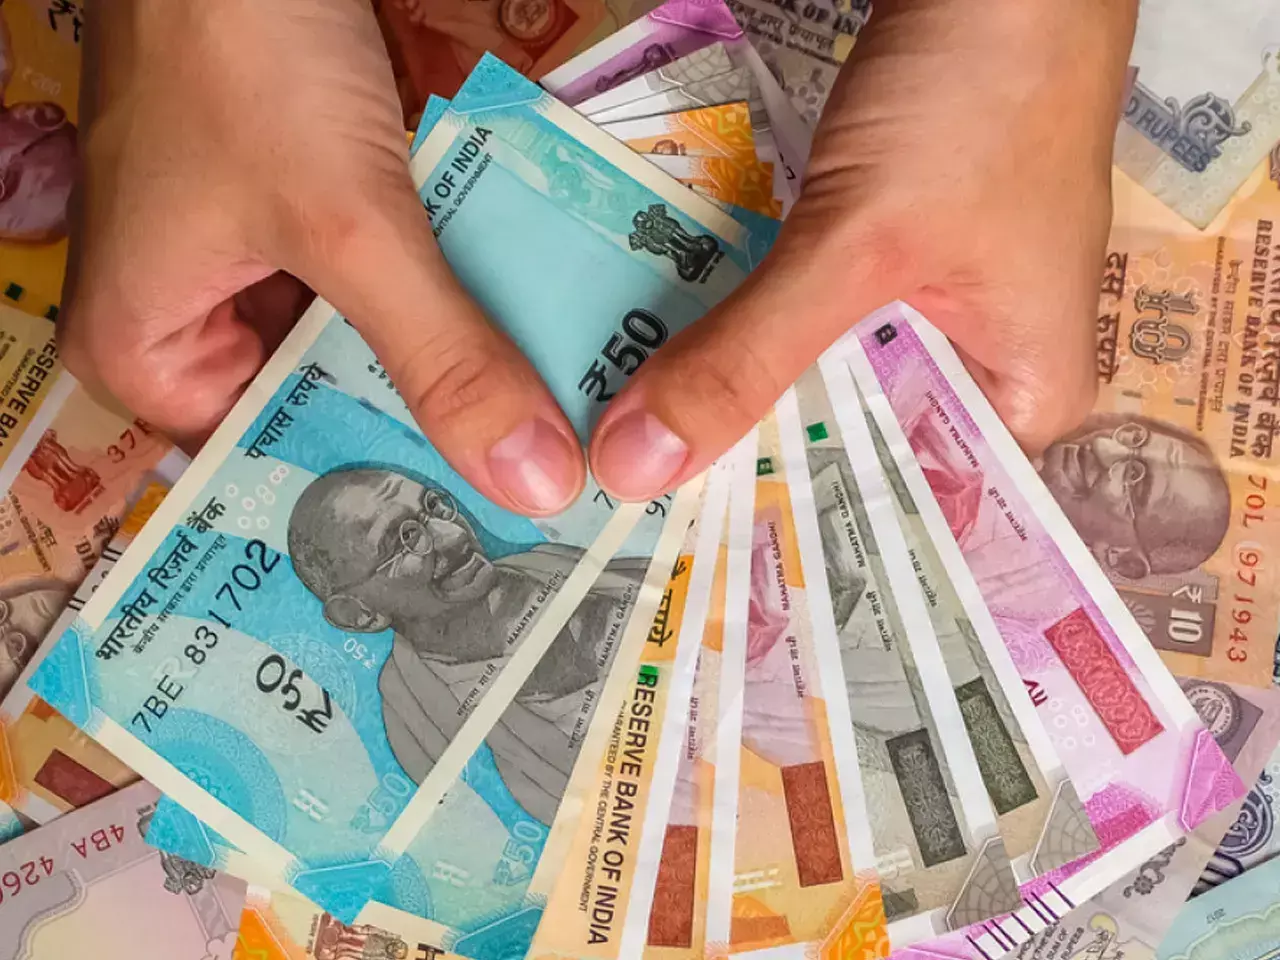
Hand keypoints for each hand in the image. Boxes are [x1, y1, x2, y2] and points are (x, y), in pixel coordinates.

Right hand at [60, 0, 584, 515]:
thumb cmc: (245, 54)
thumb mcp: (351, 223)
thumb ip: (441, 353)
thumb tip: (533, 482)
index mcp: (145, 353)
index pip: (271, 464)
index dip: (379, 500)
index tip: (484, 546)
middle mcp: (191, 321)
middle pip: (325, 409)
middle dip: (428, 437)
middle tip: (538, 499)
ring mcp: (253, 263)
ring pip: (364, 348)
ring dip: (449, 370)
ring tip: (549, 439)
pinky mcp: (309, 215)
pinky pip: (382, 286)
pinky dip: (443, 302)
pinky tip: (525, 345)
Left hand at [588, 0, 1136, 500]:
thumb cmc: (977, 98)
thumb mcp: (860, 242)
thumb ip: (750, 355)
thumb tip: (635, 466)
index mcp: (1023, 405)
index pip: (903, 513)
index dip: (796, 544)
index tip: (691, 570)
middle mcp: (979, 375)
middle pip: (850, 453)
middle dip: (751, 476)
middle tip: (640, 525)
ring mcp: (930, 315)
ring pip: (819, 388)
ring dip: (738, 404)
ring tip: (638, 462)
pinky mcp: (885, 262)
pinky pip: (807, 323)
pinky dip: (748, 336)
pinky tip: (670, 370)